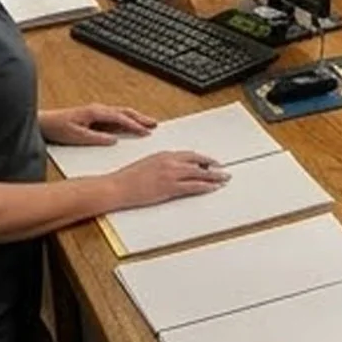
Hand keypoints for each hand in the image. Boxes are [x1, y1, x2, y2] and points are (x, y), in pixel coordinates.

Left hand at [41, 105, 155, 146]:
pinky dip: (126, 120)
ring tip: (148, 123)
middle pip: (125, 112)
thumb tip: (114, 140)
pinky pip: (115, 116)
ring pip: (121, 113)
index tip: (146, 131)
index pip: (121, 118)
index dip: (135, 125)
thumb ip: (97, 138)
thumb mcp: (77, 136)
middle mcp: (98, 110)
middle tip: (154, 124)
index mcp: (96, 112)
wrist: (43, 123)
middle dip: (141, 118)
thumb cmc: (57, 127)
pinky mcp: (94, 116)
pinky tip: (130, 125)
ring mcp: (97, 112)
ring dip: (135, 118)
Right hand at [107, 151, 228, 208]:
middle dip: (213, 165)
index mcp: (164, 154)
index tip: (211, 162)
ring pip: (200, 174)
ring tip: (224, 178)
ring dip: (214, 176)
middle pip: (198, 162)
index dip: (203, 159)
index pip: (190, 155)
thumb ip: (164, 164)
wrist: (116, 186)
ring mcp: (171, 174)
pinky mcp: (169, 187)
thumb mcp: (148, 164)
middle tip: (223, 169)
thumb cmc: (128, 178)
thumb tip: (176, 169)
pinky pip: (193, 186)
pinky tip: (213, 187)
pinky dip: (206, 186)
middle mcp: (170, 161)